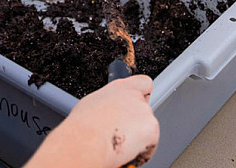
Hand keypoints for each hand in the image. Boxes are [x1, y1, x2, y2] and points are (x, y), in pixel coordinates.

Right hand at [38, 75, 158, 167]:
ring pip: (147, 128)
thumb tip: (108, 110)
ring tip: (120, 144)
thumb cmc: (83, 126)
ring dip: (137, 137)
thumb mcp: (91, 104)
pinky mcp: (152, 130)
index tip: (137, 104)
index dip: (143, 95)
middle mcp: (135, 97)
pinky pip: (150, 145)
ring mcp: (145, 112)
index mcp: (120, 87)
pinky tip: (125, 152)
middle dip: (136, 122)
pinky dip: (141, 152)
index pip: (144, 83)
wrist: (86, 141)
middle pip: (144, 110)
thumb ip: (108, 102)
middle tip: (122, 133)